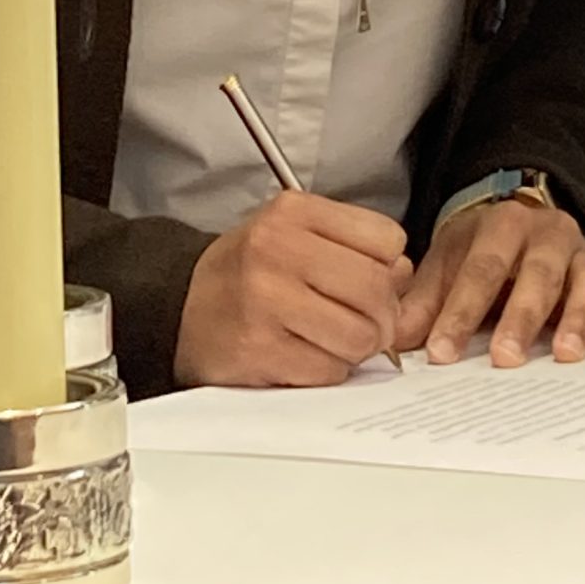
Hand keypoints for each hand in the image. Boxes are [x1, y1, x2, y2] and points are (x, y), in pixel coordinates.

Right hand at [175, 192, 410, 386]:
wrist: (180, 306)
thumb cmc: (249, 270)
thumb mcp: (295, 233)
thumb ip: (353, 246)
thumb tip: (403, 275)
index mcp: (293, 213)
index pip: (386, 239)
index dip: (388, 266)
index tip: (370, 279)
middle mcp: (277, 249)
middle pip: (376, 290)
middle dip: (383, 317)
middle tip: (368, 324)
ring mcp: (265, 301)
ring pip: (359, 336)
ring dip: (356, 348)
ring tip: (332, 339)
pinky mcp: (259, 350)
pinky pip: (329, 370)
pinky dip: (327, 370)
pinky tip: (304, 354)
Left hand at [396, 198, 584, 367]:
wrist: (522, 221)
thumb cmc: (481, 252)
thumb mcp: (447, 264)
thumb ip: (422, 301)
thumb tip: (396, 340)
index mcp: (500, 225)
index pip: (479, 269)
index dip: (459, 312)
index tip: (442, 353)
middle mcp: (548, 235)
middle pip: (537, 275)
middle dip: (520, 318)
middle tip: (505, 359)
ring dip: (579, 318)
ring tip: (565, 355)